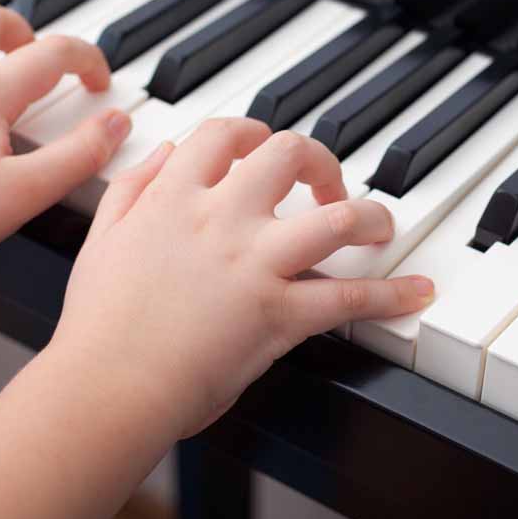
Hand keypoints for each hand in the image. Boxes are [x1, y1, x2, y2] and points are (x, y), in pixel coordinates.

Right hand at [53, 118, 434, 437]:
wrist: (108, 385)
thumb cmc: (100, 325)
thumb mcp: (102, 238)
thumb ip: (133, 186)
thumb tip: (166, 151)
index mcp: (175, 197)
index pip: (226, 134)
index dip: (251, 133)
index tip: (261, 148)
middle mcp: (222, 218)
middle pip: (290, 155)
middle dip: (318, 160)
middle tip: (324, 184)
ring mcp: (256, 264)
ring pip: (337, 218)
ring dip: (370, 216)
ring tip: (379, 226)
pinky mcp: (280, 314)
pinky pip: (350, 298)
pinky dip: (393, 296)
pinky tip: (417, 293)